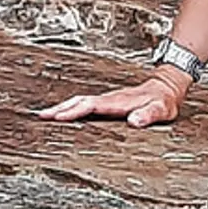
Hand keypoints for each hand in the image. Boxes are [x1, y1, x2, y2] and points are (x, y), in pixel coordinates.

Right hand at [37, 69, 189, 126]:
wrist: (166, 87)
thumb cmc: (164, 101)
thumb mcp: (161, 110)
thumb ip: (149, 115)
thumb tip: (134, 121)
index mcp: (118, 102)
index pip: (91, 106)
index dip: (74, 111)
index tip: (58, 117)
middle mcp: (109, 99)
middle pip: (79, 101)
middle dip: (60, 108)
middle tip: (41, 116)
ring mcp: (107, 99)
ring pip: (80, 101)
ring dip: (62, 107)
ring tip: (45, 115)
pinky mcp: (108, 102)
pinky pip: (85, 104)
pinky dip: (71, 107)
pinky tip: (65, 113)